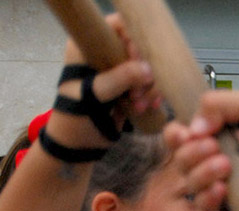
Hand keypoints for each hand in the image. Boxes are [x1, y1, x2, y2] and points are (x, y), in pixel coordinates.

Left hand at [46, 14, 157, 152]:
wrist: (77, 145)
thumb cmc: (75, 117)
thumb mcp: (92, 96)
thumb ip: (117, 80)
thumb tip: (148, 70)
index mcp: (88, 46)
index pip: (117, 26)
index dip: (132, 40)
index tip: (138, 60)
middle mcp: (105, 54)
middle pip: (138, 48)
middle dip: (144, 70)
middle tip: (137, 92)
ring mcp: (118, 72)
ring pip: (147, 68)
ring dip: (149, 87)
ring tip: (139, 105)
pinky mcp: (130, 89)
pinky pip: (149, 85)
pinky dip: (152, 95)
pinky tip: (147, 106)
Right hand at [188, 91, 238, 210]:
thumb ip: (218, 102)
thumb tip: (194, 125)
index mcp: (212, 132)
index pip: (177, 134)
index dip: (176, 134)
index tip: (185, 134)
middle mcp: (209, 157)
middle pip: (179, 158)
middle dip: (192, 152)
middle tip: (215, 147)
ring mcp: (215, 182)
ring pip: (189, 181)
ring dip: (203, 172)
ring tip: (227, 165)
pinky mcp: (223, 204)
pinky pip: (202, 204)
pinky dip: (209, 195)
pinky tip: (223, 187)